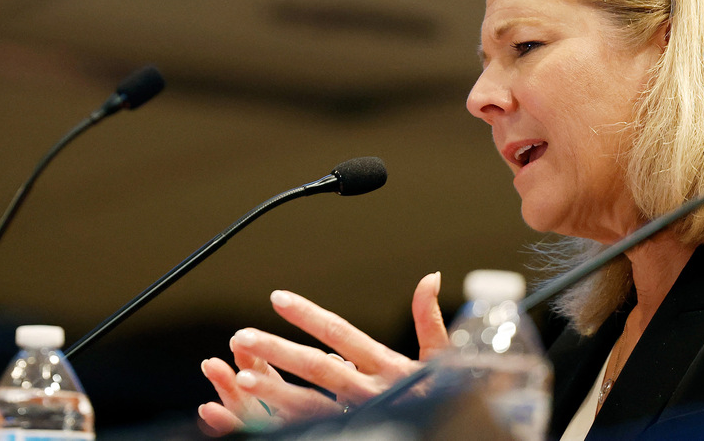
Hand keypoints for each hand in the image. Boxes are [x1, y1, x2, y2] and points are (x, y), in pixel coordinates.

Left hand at [198, 271, 446, 434]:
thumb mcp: (442, 357)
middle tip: (243, 336)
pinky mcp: (352, 432)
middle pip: (316, 367)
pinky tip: (255, 416)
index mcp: (387, 366)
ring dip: (274, 391)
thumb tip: (429, 278)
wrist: (461, 434)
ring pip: (308, 404)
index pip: (340, 334)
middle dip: (277, 351)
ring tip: (241, 377)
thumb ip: (429, 318)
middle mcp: (369, 392)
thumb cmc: (448, 395)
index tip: (278, 299)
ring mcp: (359, 415)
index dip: (308, 315)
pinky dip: (281, 422)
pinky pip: (310, 429)